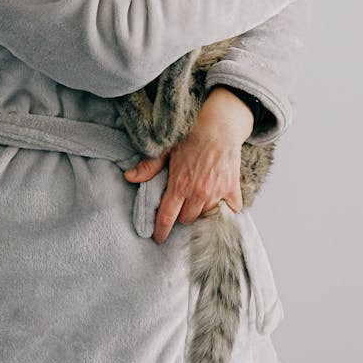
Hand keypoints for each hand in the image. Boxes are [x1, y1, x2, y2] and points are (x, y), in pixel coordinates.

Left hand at [123, 87, 253, 243]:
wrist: (219, 124)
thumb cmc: (192, 134)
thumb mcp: (166, 149)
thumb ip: (149, 166)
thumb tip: (129, 177)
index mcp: (179, 184)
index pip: (167, 217)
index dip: (161, 231)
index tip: (158, 238)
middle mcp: (198, 193)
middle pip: (187, 219)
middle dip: (182, 214)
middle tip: (182, 203)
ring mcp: (217, 193)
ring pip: (206, 215)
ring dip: (201, 211)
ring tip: (199, 200)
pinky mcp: (232, 189)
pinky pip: (231, 211)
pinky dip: (226, 209)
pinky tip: (221, 201)